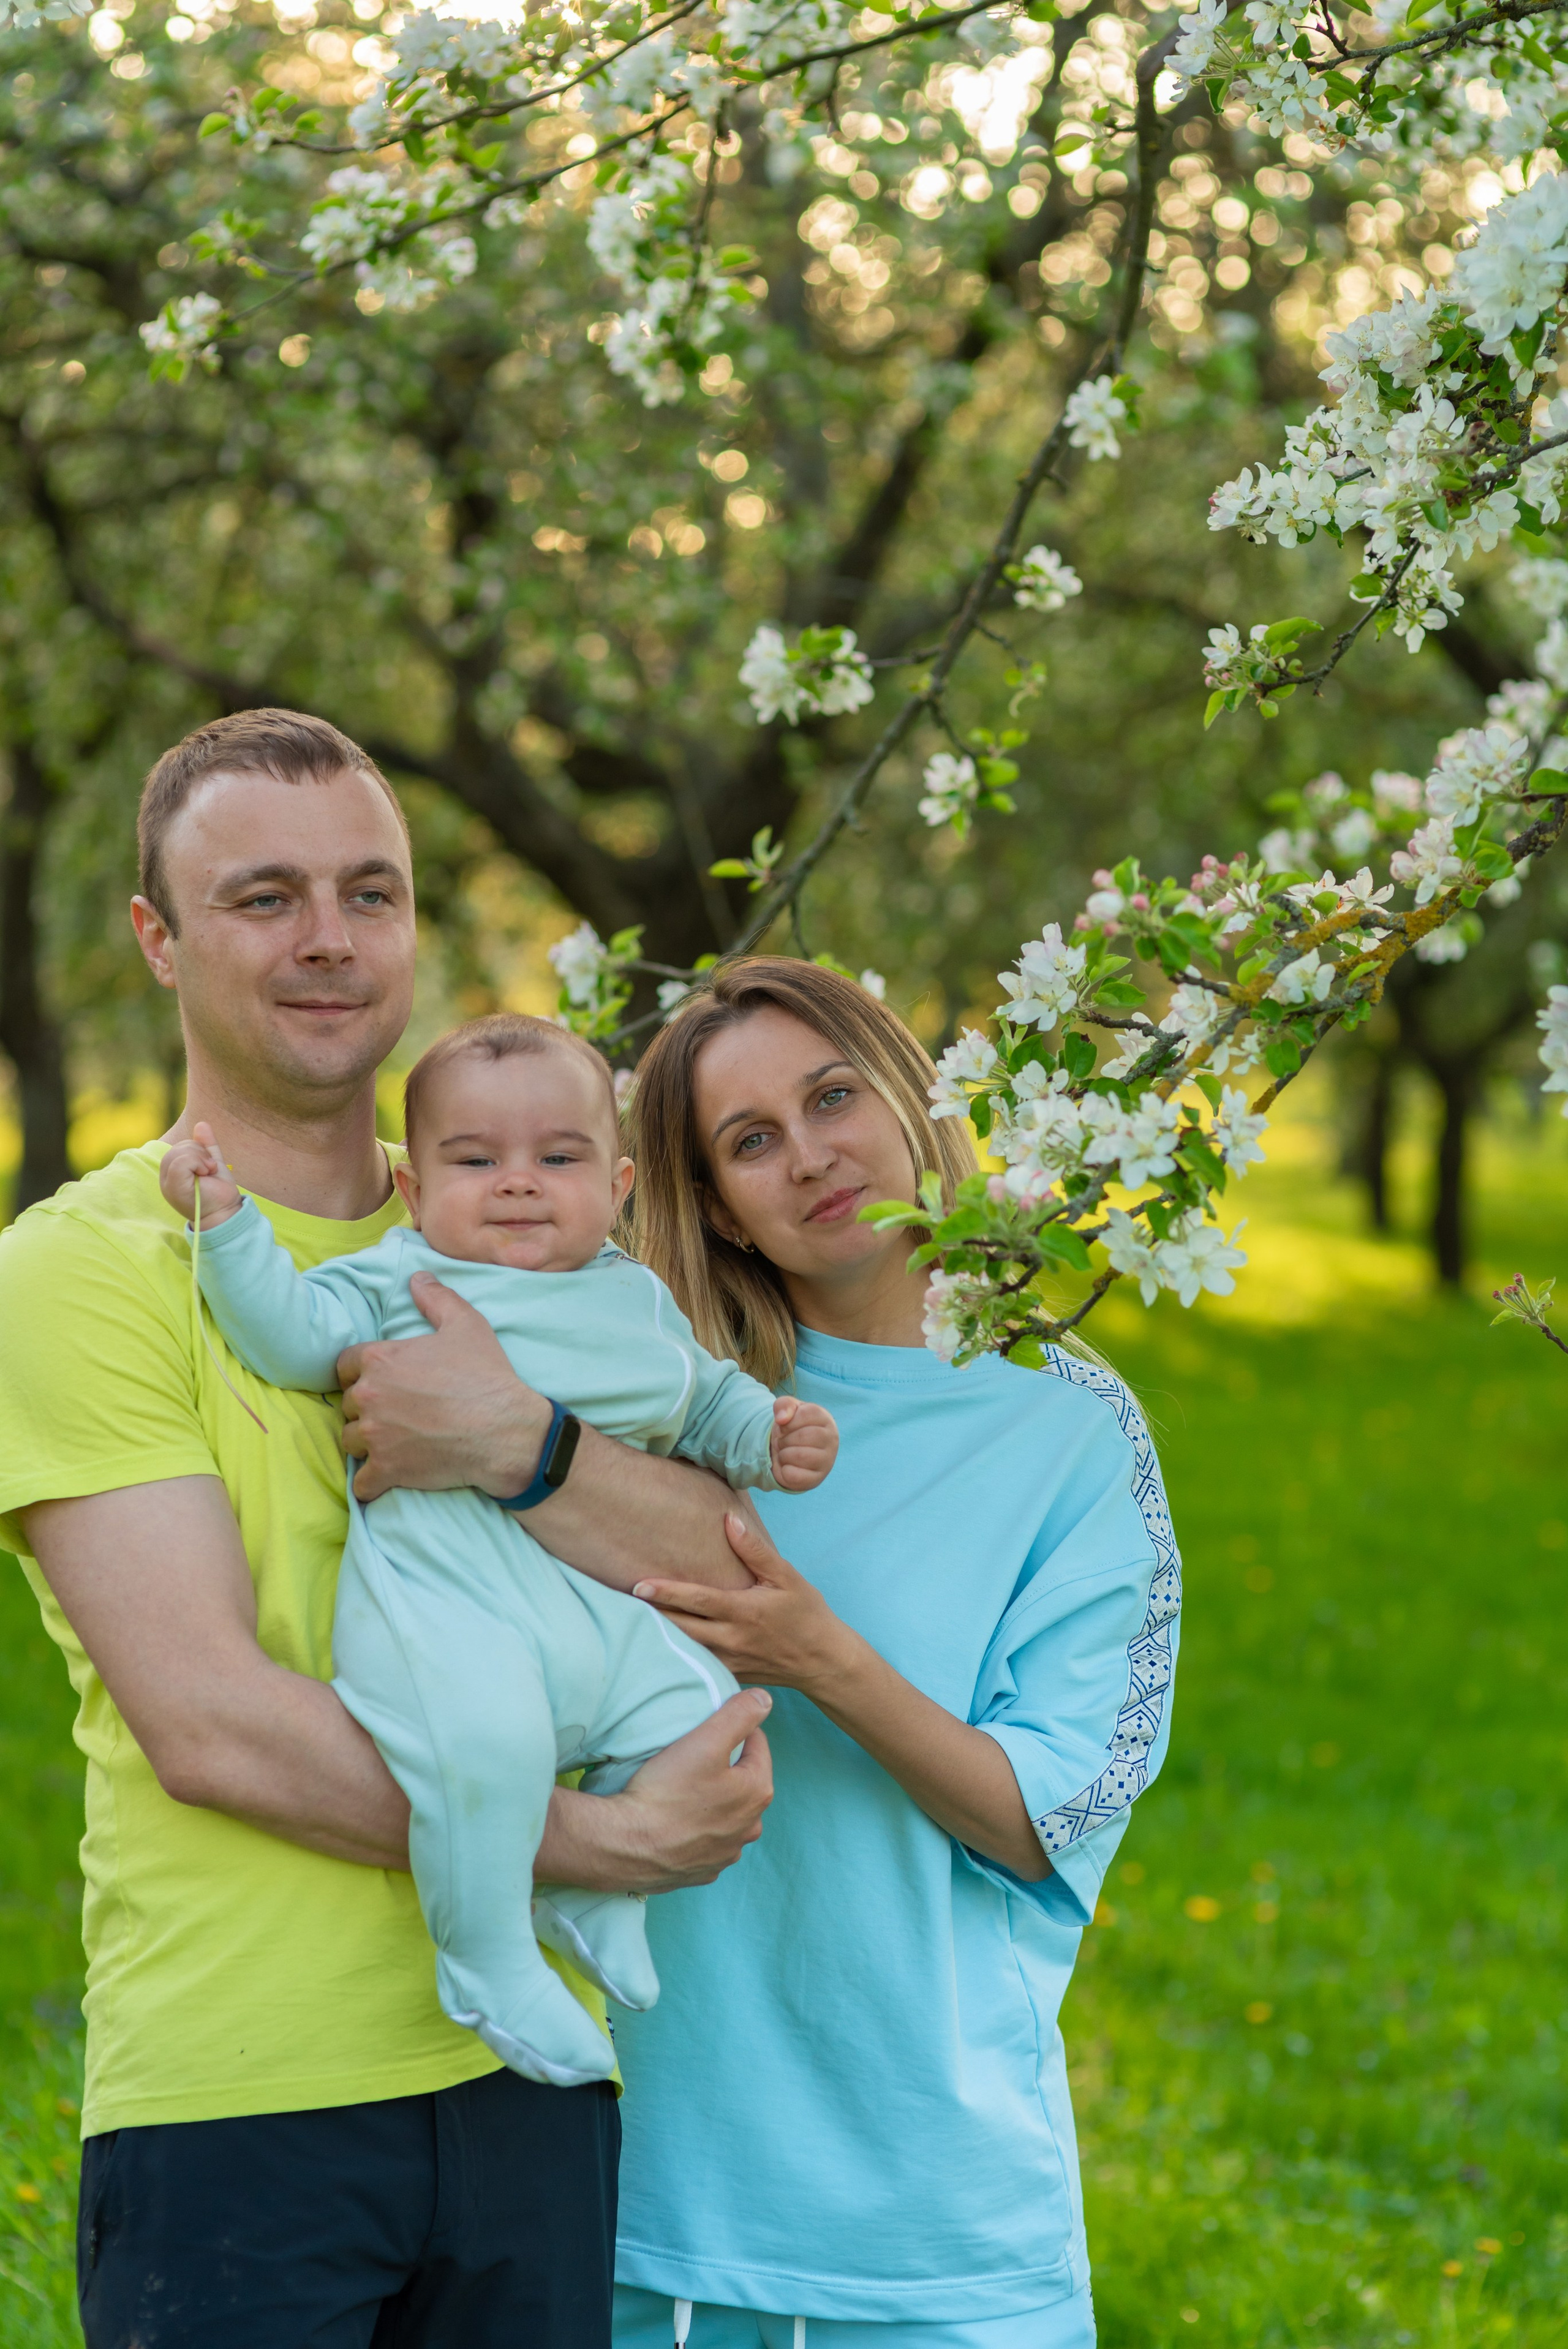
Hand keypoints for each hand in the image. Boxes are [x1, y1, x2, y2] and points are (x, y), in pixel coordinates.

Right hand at [159, 1122, 242, 1228]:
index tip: (209, 1165)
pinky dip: (198, 1163)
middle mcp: (166, 1177)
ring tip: (209, 1173)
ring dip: (201, 1158)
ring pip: (179, 1152)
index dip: (196, 1148)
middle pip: (178, 1147)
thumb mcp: (212, 1163)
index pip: (179, 1147)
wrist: (226, 1212)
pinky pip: (180, 1162)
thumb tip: (201, 1124)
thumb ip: (206, 1146)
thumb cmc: (218, 1192)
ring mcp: (167, 1183)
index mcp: (172, 1172)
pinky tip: (205, 1174)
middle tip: (211, 1169)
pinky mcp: (173, 1187)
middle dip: (200, 1152)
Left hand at [338, 1272, 551, 1501]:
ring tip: (393, 1442)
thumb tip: (417, 1276)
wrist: (504, 1430)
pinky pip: (362, 1482)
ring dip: (367, 1443)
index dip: (360, 1373)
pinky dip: (372, 1482)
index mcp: (380, 1359)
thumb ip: (436, 1298)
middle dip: (367, 1408)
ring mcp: (375, 1436)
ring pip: (351, 1441)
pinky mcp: (386, 1470)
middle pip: (348, 1405)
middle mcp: (370, 1396)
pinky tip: (388, 1475)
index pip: (344, 1365)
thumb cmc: (485, 1376)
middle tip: (395, 1412)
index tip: (381, 1381)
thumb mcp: (467, 1324)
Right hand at [538, 1689, 773, 1893]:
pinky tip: (675, 1821)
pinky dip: (696, 1830)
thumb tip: (765, 1699)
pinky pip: (705, 1842)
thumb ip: (740, 1714)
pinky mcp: (701, 1872)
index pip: (756, 1745)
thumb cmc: (666, 1791)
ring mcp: (725, 1855)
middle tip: (691, 1757)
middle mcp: (749, 1828)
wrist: (624, 1846)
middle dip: (725, 1767)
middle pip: (743, 1781)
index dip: (733, 1730)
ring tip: (681, 1788)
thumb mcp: (705, 1740)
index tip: (706, 1729)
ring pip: (726, 1814)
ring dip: (712, 1800)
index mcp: (757, 1792)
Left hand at [633, 1513, 859, 1695]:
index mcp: (744, 1611)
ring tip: (626, 1620)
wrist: (824, 1662)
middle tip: (616, 1600)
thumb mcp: (787, 1577)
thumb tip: (728, 1521)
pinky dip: (674, 1653)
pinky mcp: (728, 1675)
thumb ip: (756, 1550)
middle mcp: (732, 1639)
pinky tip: (655, 1644)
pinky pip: (695, 1664)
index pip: (698, 1600)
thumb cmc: (806, 1614)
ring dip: (657, 1635)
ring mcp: (728, 1661)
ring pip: (683, 1649)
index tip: (637, 1584)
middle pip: (680, 1627)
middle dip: (649, 1614)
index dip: (667, 1592)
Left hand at [769, 1396, 838, 1491]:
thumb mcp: (787, 1411)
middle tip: (784, 1441)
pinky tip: (789, 1466)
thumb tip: (782, 1418)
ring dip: (784, 1454)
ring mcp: (827, 1461)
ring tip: (786, 1453)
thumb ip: (784, 1405)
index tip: (785, 1426)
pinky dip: (784, 1471)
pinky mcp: (816, 1479)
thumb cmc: (791, 1429)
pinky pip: (794, 1475)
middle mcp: (832, 1440)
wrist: (790, 1452)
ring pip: (799, 1456)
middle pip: (803, 1436)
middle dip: (785, 1439)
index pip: (807, 1414)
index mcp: (826, 1420)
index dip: (789, 1420)